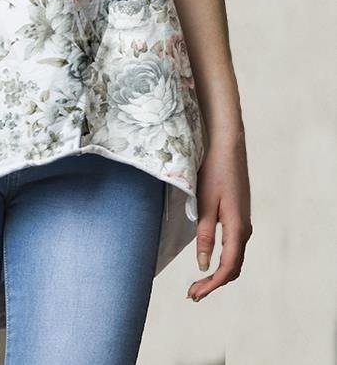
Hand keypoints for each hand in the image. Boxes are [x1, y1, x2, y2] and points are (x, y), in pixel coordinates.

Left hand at [187, 131, 252, 301]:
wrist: (227, 145)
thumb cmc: (214, 170)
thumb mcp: (205, 203)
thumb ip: (204, 234)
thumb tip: (203, 265)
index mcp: (238, 227)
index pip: (228, 268)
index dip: (211, 284)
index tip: (194, 293)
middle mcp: (245, 228)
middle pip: (233, 267)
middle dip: (214, 283)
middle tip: (193, 293)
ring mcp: (244, 222)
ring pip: (235, 257)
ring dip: (218, 273)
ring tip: (198, 282)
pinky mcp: (238, 215)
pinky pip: (234, 246)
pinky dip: (222, 259)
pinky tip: (209, 259)